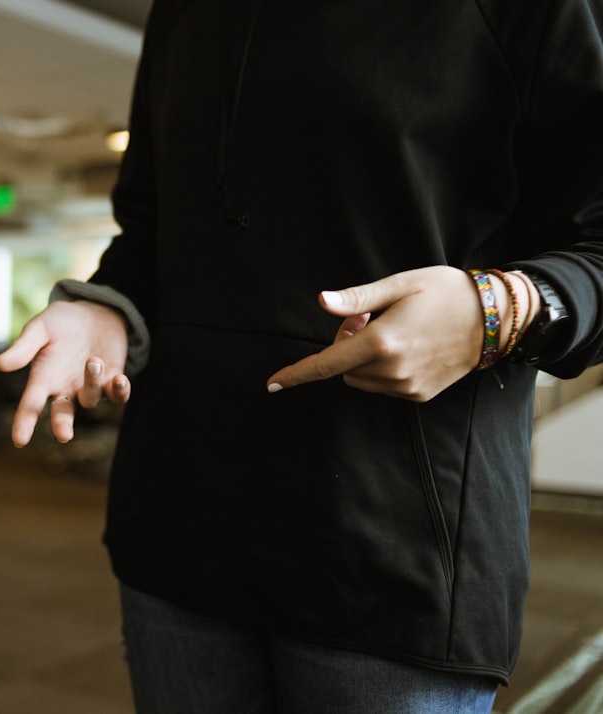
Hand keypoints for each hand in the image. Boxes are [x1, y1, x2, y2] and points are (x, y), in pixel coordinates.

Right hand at [0, 300, 131, 445]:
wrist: (94, 311)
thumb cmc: (61, 321)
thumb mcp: (39, 328)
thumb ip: (23, 347)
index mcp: (42, 378)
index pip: (30, 405)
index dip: (24, 423)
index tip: (19, 441)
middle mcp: (65, 388)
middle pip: (62, 414)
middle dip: (62, 425)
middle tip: (64, 434)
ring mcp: (89, 387)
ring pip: (90, 399)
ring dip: (92, 383)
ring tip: (93, 360)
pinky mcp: (112, 380)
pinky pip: (117, 396)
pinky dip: (120, 391)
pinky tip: (119, 379)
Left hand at [265, 266, 484, 401]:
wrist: (496, 319)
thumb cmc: (446, 293)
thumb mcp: (399, 285)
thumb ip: (356, 299)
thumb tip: (321, 301)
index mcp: (381, 342)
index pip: (326, 364)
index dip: (296, 374)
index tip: (272, 384)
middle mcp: (391, 371)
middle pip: (343, 368)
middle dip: (345, 346)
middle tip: (370, 318)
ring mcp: (406, 386)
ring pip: (361, 379)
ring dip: (363, 360)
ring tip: (392, 331)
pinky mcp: (419, 395)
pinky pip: (383, 386)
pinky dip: (382, 370)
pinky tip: (407, 347)